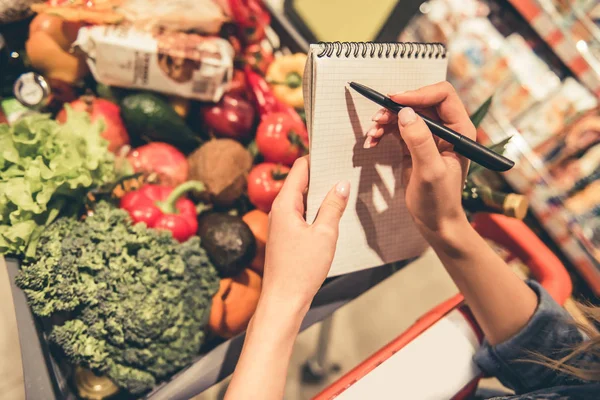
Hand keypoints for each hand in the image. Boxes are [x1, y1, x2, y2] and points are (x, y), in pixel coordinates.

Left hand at [261, 156, 349, 309]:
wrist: (283, 301)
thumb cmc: (301, 270)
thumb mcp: (325, 235)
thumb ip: (333, 206)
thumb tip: (342, 184)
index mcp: (285, 204)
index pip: (300, 168)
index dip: (316, 159)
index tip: (335, 155)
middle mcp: (279, 210)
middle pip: (300, 182)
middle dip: (321, 176)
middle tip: (345, 171)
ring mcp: (280, 224)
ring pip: (302, 200)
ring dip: (320, 196)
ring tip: (343, 191)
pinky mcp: (285, 236)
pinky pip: (301, 214)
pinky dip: (315, 211)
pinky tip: (332, 216)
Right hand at [365, 81, 474, 237]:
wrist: (435, 222)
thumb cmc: (439, 201)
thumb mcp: (430, 171)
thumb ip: (419, 141)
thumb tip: (405, 113)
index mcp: (460, 130)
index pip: (442, 96)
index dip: (418, 95)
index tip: (395, 101)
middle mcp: (446, 129)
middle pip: (419, 102)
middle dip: (396, 108)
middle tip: (377, 119)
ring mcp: (429, 137)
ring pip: (405, 115)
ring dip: (386, 121)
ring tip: (372, 134)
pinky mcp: (414, 145)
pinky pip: (397, 129)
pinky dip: (383, 132)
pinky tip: (372, 142)